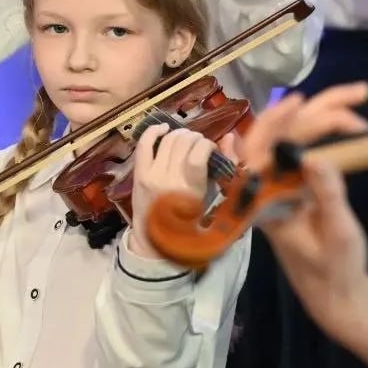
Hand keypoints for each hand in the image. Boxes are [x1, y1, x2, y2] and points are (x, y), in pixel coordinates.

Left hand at [130, 124, 236, 257]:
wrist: (155, 238)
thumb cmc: (189, 220)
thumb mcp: (211, 197)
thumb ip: (223, 167)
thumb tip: (229, 137)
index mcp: (191, 190)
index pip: (198, 154)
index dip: (206, 144)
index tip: (210, 148)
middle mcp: (170, 180)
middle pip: (183, 143)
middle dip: (195, 137)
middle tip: (199, 143)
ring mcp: (152, 175)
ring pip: (167, 140)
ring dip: (180, 133)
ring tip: (186, 139)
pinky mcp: (139, 174)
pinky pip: (144, 144)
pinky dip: (153, 131)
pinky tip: (164, 128)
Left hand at [237, 84, 367, 330]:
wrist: (337, 292)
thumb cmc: (335, 268)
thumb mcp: (338, 234)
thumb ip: (327, 195)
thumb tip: (316, 156)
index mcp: (265, 199)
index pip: (263, 149)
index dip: (278, 121)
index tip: (300, 102)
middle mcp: (268, 185)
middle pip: (282, 133)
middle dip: (318, 108)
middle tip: (360, 94)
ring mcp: (282, 182)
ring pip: (296, 135)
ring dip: (325, 114)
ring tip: (361, 99)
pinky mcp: (297, 182)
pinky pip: (302, 146)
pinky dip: (321, 128)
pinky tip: (335, 114)